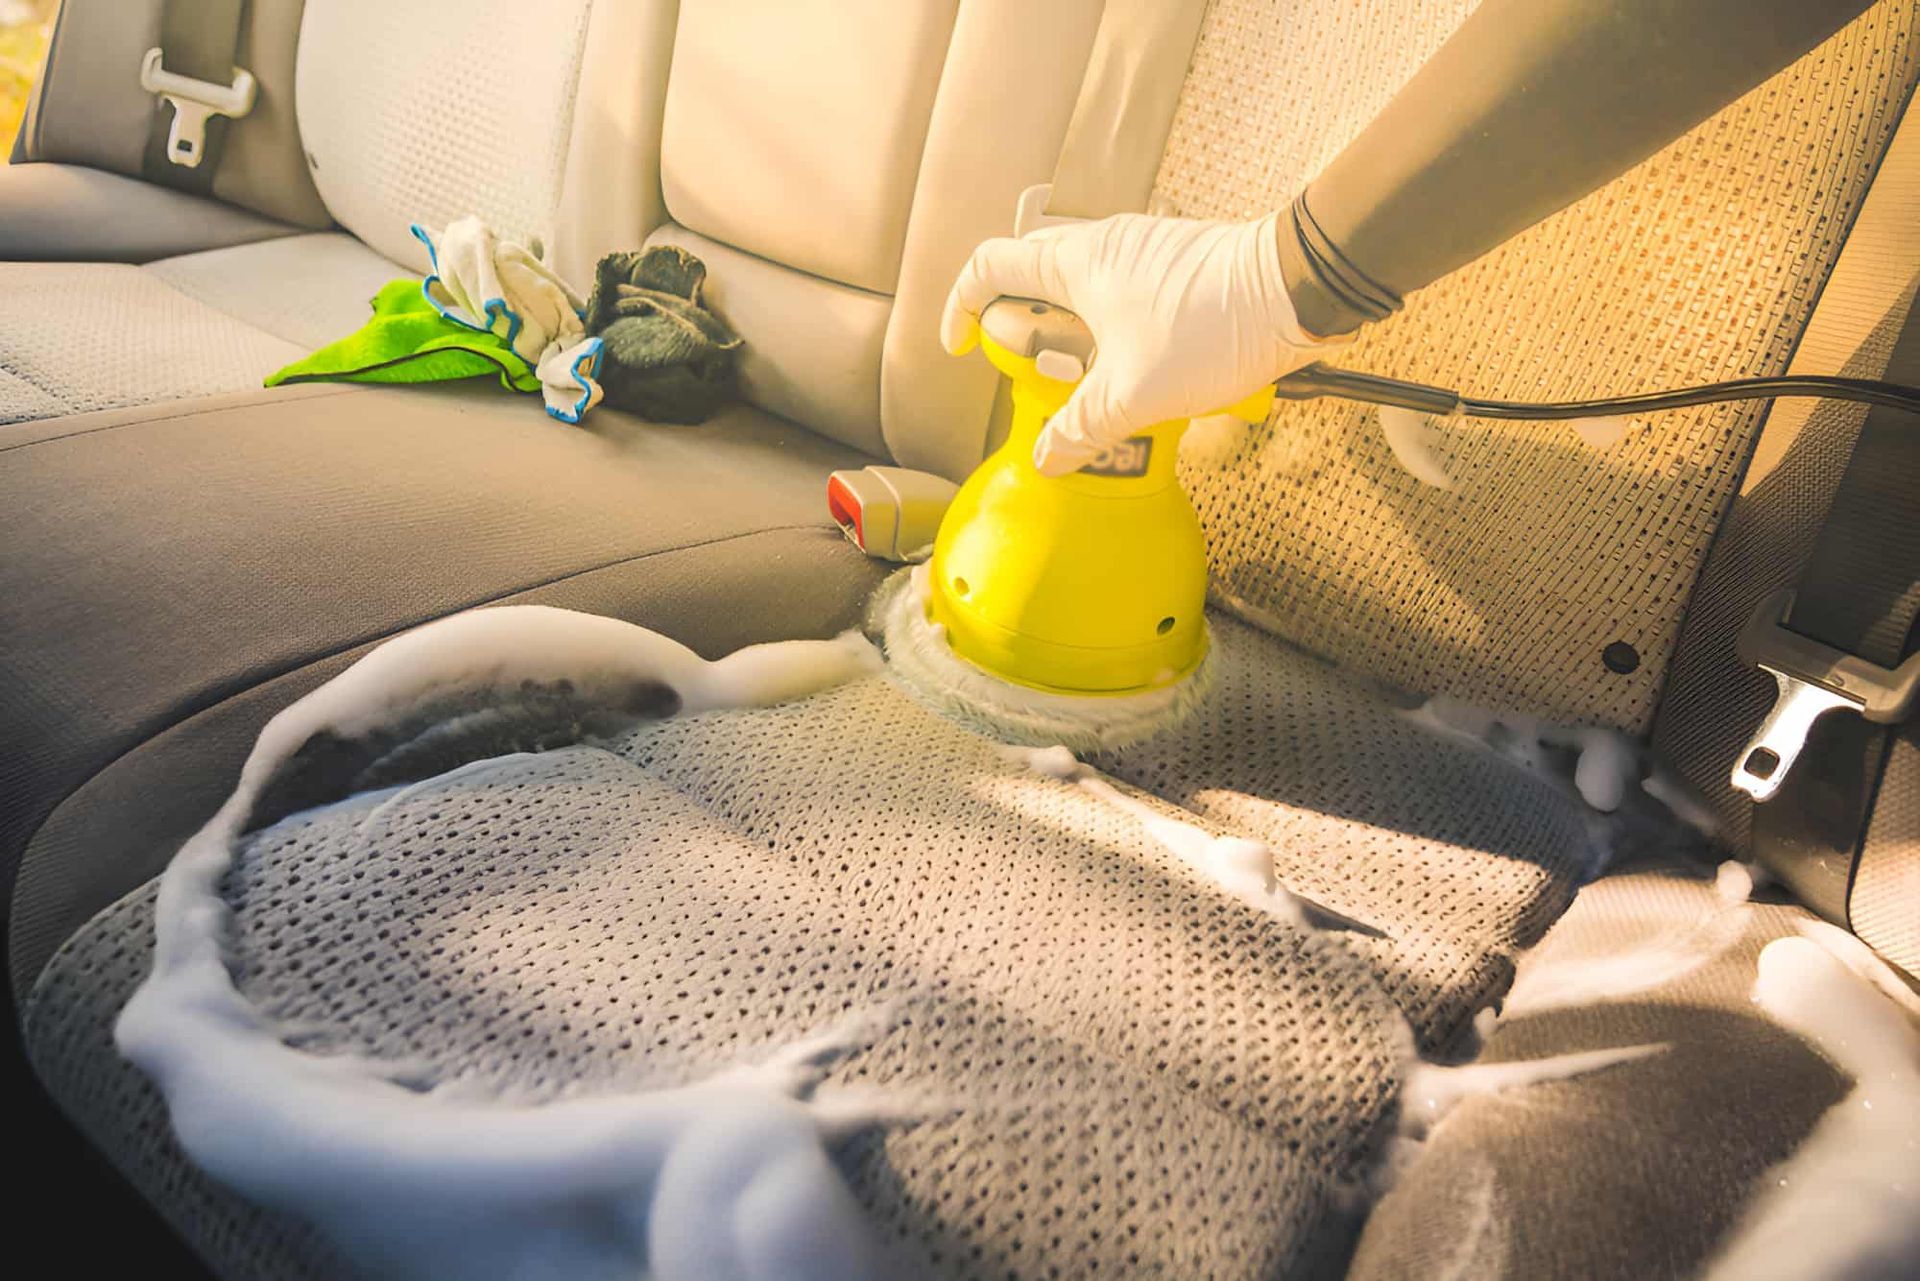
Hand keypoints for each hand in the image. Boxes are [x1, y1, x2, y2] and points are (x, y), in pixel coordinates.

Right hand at [940, 213, 1338, 474]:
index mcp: (1076, 263)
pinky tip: (1149, 377)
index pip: (988, 266)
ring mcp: (1143, 252)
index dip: (962, 307)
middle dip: (1028, 337)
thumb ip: (1080, 429)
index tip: (962, 348)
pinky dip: (1119, 337)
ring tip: (1104, 389)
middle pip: (1033, 282)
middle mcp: (1104, 246)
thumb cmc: (1213, 327)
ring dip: (1079, 343)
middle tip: (1044, 381)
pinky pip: (1126, 298)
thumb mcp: (1133, 395)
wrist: (1300, 289)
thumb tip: (1047, 458)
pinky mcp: (1177, 267)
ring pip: (1084, 294)